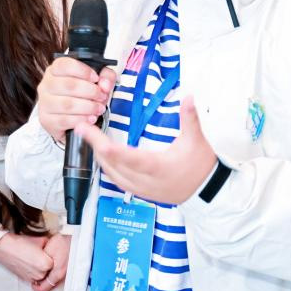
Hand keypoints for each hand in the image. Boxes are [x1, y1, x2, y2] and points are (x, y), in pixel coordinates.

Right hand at [0, 233, 52, 284]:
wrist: (4, 247)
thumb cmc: (18, 244)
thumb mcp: (40, 240)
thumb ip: (50, 245)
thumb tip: (53, 246)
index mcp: (46, 264)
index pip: (56, 261)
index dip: (51, 255)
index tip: (48, 252)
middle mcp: (40, 274)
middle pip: (50, 269)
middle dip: (46, 262)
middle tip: (41, 254)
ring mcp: (32, 278)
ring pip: (42, 274)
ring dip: (41, 268)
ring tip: (34, 258)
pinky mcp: (25, 279)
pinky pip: (34, 277)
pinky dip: (34, 271)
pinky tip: (29, 262)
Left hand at [33, 233, 70, 290]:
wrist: (78, 239)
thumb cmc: (65, 243)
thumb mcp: (48, 250)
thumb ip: (41, 261)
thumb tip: (35, 267)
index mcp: (57, 273)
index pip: (45, 287)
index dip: (37, 288)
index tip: (33, 285)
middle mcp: (64, 275)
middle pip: (50, 285)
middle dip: (42, 283)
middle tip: (35, 279)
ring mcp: (68, 272)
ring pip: (55, 280)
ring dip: (48, 278)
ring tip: (42, 272)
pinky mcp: (70, 268)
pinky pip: (60, 275)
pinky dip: (54, 274)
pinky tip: (51, 267)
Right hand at [37, 57, 115, 142]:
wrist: (69, 116)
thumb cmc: (82, 94)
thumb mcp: (96, 80)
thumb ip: (105, 77)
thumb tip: (105, 84)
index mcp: (56, 70)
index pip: (64, 65)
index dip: (83, 71)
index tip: (96, 78)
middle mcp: (47, 84)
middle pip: (69, 85)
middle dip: (91, 92)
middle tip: (102, 97)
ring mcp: (44, 103)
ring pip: (67, 104)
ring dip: (88, 107)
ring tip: (98, 109)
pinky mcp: (46, 120)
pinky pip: (64, 120)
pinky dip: (81, 120)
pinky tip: (90, 118)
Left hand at [74, 95, 216, 204]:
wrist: (207, 191)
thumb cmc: (201, 166)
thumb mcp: (197, 141)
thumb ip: (190, 118)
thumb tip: (189, 97)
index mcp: (158, 167)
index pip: (128, 157)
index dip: (108, 148)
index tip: (94, 137)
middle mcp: (146, 180)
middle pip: (113, 165)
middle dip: (95, 146)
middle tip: (82, 129)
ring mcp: (142, 189)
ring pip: (112, 174)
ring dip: (99, 158)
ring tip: (89, 139)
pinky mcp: (142, 193)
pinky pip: (118, 182)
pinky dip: (107, 168)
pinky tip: (102, 158)